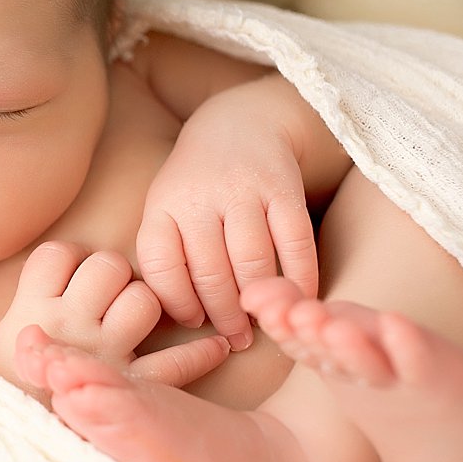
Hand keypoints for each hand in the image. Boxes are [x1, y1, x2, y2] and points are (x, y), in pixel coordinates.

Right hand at [0, 242, 229, 390]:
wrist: (10, 443)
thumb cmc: (8, 388)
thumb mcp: (2, 339)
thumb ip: (32, 304)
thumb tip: (67, 274)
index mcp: (31, 310)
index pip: (58, 254)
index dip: (70, 260)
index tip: (70, 276)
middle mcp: (68, 325)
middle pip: (107, 266)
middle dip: (111, 276)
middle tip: (104, 298)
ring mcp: (103, 354)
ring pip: (142, 300)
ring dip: (143, 304)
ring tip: (131, 319)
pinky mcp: (130, 387)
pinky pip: (174, 363)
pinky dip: (200, 355)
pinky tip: (216, 347)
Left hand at [136, 96, 319, 350]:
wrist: (240, 123)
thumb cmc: (197, 182)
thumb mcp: (165, 206)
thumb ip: (166, 252)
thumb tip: (183, 317)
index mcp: (164, 205)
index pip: (163, 266)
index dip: (177, 302)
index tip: (194, 321)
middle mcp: (200, 197)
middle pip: (210, 273)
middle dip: (224, 315)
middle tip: (235, 338)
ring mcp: (243, 191)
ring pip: (252, 263)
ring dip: (258, 303)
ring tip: (262, 324)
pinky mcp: (284, 188)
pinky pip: (294, 243)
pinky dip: (300, 277)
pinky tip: (298, 296)